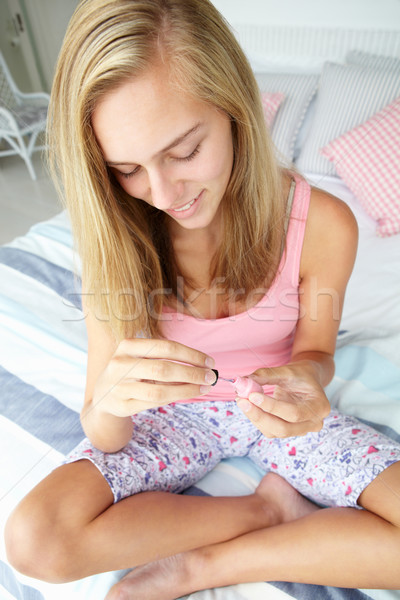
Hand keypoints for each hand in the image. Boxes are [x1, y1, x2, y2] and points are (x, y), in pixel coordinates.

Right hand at [92, 338, 215, 416]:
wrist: (102, 396)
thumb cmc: (129, 372)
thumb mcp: (139, 357)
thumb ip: (164, 357)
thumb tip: (201, 365)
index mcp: (127, 346)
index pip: (165, 347)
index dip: (190, 354)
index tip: (209, 361)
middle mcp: (120, 364)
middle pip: (163, 368)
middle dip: (192, 373)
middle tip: (210, 376)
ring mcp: (119, 387)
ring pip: (160, 390)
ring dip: (187, 389)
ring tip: (203, 387)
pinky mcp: (122, 406)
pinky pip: (154, 403)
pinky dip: (174, 397)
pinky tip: (186, 393)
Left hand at [236, 361, 330, 437]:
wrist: (306, 380)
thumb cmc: (300, 375)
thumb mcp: (286, 370)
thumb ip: (266, 375)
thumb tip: (243, 381)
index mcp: (320, 407)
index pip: (294, 413)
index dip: (271, 406)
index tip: (252, 395)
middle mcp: (313, 423)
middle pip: (284, 428)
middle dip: (260, 416)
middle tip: (242, 401)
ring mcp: (301, 430)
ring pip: (274, 431)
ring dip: (255, 417)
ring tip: (242, 400)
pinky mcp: (288, 431)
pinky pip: (269, 430)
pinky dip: (257, 418)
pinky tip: (249, 406)